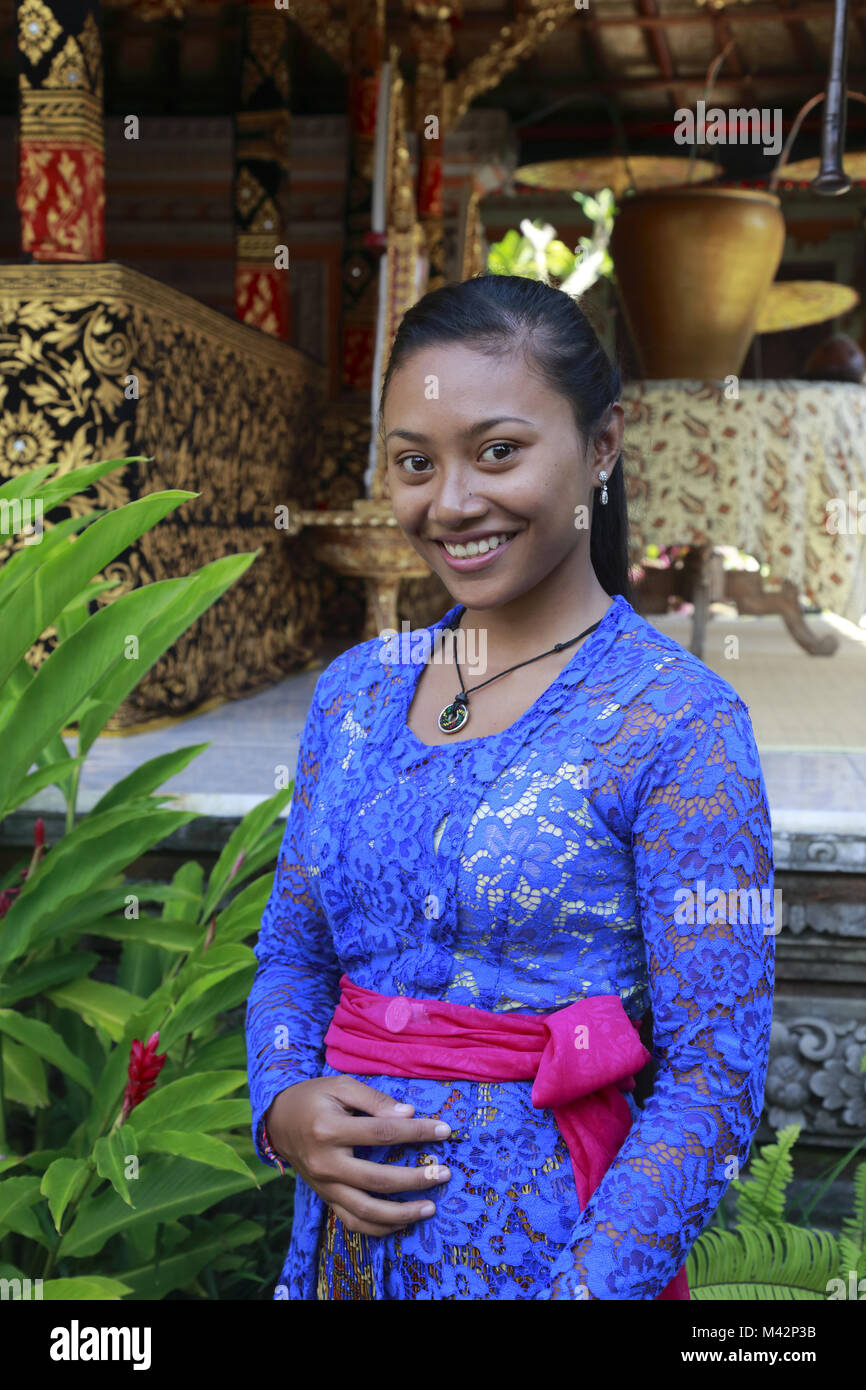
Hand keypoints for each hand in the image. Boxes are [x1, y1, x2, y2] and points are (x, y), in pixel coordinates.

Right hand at [265, 1076, 451, 1235]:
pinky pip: (352, 1222)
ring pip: (366, 1211)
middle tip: (445, 1174)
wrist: (278, 1121)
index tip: (445, 1131)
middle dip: (416, 1179)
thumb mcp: (341, 1086)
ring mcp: (325, 1186)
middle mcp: (327, 1163)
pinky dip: (379, 1228)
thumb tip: (409, 1114)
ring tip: (430, 1208)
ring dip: (402, 1214)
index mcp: (330, 1128)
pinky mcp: (325, 1199)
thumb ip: (375, 1100)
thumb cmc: (314, 1098)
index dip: (417, 1132)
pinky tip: (403, 1222)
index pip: (383, 1133)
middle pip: (378, 1179)